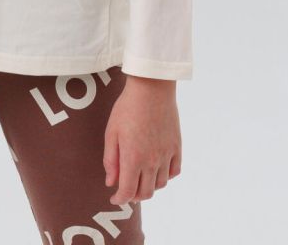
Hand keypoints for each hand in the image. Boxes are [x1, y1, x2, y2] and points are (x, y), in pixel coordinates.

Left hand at [103, 75, 181, 204]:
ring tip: (140, 178)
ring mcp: (166, 155)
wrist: (152, 89)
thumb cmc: (127, 108)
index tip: (114, 198)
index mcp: (133, 158)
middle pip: (145, 193)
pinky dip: (165, 176)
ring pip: (160, 184)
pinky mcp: (176, 147)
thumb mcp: (111, 132)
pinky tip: (157, 169)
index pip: (128, 191)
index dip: (120, 199)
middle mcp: (152, 161)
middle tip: (126, 189)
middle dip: (133, 196)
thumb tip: (111, 182)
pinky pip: (174, 172)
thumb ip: (110, 160)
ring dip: (149, 187)